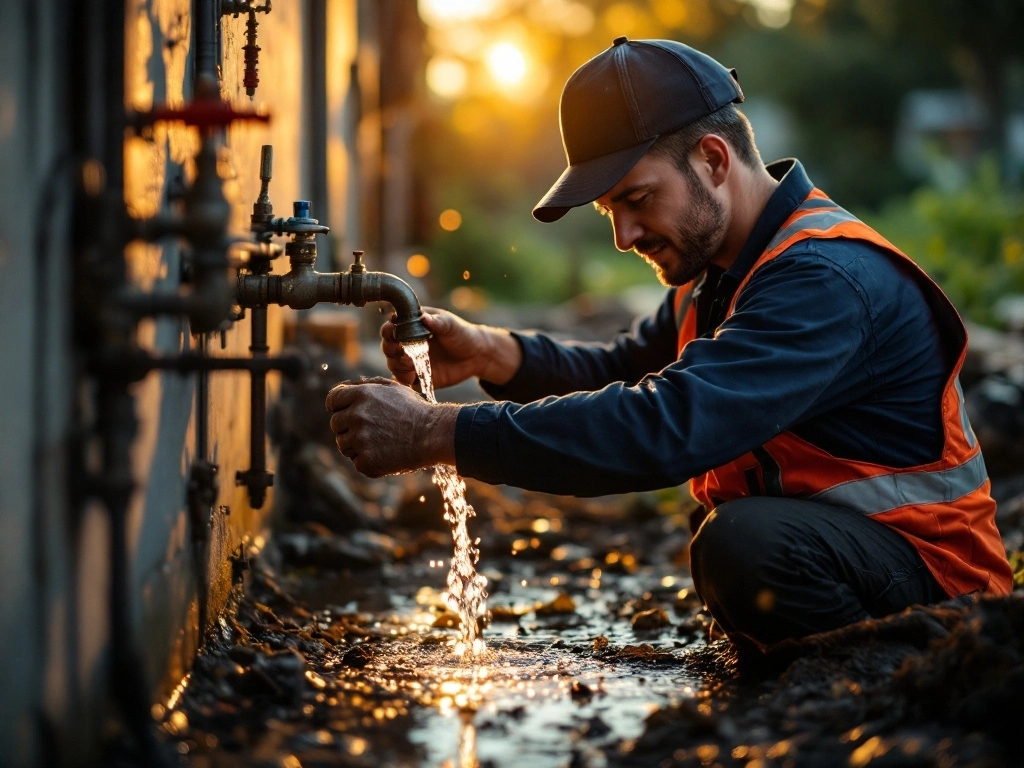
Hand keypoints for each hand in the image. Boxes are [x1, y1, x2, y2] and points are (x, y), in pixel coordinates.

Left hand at [326, 377, 458, 476]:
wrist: (433, 435)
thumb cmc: (415, 410)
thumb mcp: (393, 388)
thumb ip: (367, 385)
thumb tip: (346, 388)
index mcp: (361, 395)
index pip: (332, 399)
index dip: (337, 406)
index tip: (343, 411)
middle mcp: (357, 416)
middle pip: (335, 423)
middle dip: (348, 426)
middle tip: (371, 429)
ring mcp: (360, 440)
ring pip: (343, 444)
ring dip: (356, 444)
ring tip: (380, 441)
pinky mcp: (366, 461)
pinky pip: (357, 461)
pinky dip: (368, 460)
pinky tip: (386, 454)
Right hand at [380, 307, 521, 389]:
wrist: (476, 355)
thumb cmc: (461, 334)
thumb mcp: (450, 324)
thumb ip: (437, 321)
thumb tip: (423, 318)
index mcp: (411, 327)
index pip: (392, 326)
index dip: (389, 329)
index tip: (393, 330)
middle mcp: (407, 344)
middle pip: (388, 346)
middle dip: (390, 347)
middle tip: (400, 349)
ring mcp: (412, 361)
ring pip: (393, 364)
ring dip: (396, 364)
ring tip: (409, 362)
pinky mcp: (418, 377)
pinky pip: (404, 381)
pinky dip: (403, 380)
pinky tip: (411, 376)